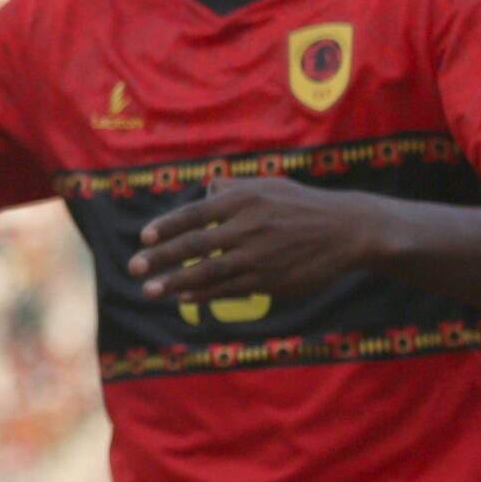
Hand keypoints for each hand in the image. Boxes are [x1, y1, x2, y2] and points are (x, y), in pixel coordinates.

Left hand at [129, 178, 383, 302]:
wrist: (346, 229)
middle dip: (161, 257)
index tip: (144, 238)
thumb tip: (207, 189)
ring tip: (150, 290)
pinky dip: (204, 293)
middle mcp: (248, 226)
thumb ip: (236, 189)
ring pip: (208, 270)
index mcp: (244, 199)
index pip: (195, 213)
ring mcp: (258, 255)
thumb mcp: (269, 185)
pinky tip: (185, 296)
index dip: (167, 226)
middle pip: (195, 243)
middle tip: (134, 267)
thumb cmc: (302, 205)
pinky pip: (230, 288)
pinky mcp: (270, 279)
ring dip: (175, 282)